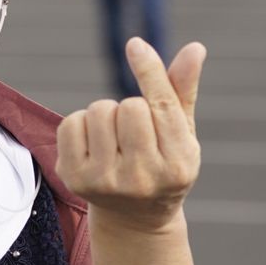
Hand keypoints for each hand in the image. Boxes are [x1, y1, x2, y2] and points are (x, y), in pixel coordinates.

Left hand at [56, 38, 205, 232]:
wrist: (134, 219)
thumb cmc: (162, 164)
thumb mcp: (182, 133)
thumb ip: (183, 91)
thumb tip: (195, 48)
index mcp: (178, 164)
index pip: (161, 107)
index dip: (149, 71)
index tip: (135, 45)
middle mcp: (143, 178)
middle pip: (128, 106)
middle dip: (131, 107)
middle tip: (135, 131)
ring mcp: (106, 182)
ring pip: (99, 111)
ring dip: (106, 114)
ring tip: (115, 138)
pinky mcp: (75, 180)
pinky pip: (71, 123)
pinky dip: (81, 124)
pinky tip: (94, 144)